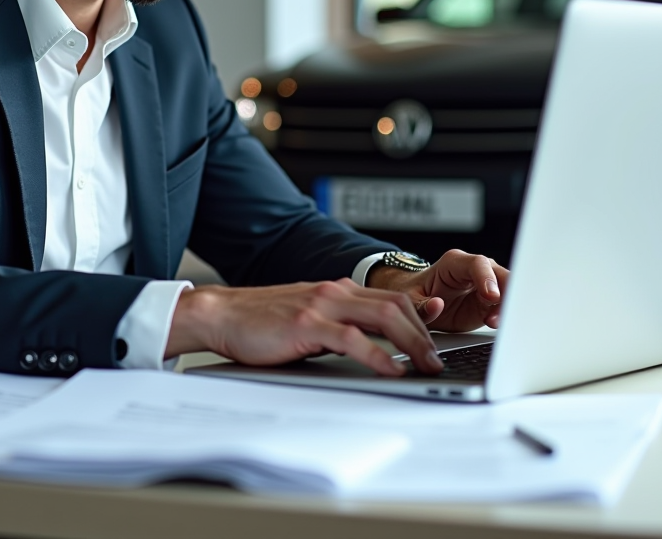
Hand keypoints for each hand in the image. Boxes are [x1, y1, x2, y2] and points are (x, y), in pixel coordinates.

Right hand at [166, 279, 445, 375]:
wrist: (222, 314)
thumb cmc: (261, 321)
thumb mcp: (309, 317)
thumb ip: (340, 324)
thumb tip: (373, 344)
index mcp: (337, 289)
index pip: (392, 298)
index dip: (421, 316)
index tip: (439, 336)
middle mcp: (335, 291)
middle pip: (396, 305)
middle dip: (424, 334)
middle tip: (438, 360)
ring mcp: (322, 305)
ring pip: (383, 316)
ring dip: (412, 343)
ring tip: (426, 366)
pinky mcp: (307, 324)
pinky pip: (352, 338)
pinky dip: (378, 355)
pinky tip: (391, 370)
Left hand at [366, 249, 507, 332]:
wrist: (419, 301)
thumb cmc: (416, 293)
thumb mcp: (411, 300)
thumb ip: (422, 305)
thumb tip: (436, 306)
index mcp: (454, 263)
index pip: (477, 264)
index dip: (487, 278)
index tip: (491, 296)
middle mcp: (473, 271)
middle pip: (499, 274)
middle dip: (505, 292)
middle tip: (500, 313)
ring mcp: (484, 285)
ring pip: (507, 290)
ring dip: (506, 307)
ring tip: (493, 322)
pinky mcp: (489, 302)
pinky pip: (503, 306)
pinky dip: (504, 316)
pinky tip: (495, 324)